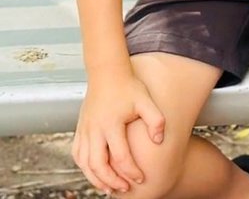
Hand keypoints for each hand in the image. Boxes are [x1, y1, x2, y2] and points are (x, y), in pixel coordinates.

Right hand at [72, 66, 165, 194]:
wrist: (107, 73)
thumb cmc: (129, 87)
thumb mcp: (146, 101)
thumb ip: (156, 120)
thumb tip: (159, 140)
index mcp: (111, 123)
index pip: (120, 156)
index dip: (130, 171)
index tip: (141, 178)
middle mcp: (95, 129)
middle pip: (98, 164)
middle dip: (111, 180)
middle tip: (125, 189)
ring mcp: (85, 130)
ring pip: (85, 163)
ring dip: (95, 178)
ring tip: (109, 188)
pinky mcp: (80, 129)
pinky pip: (78, 154)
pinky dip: (85, 167)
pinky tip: (95, 173)